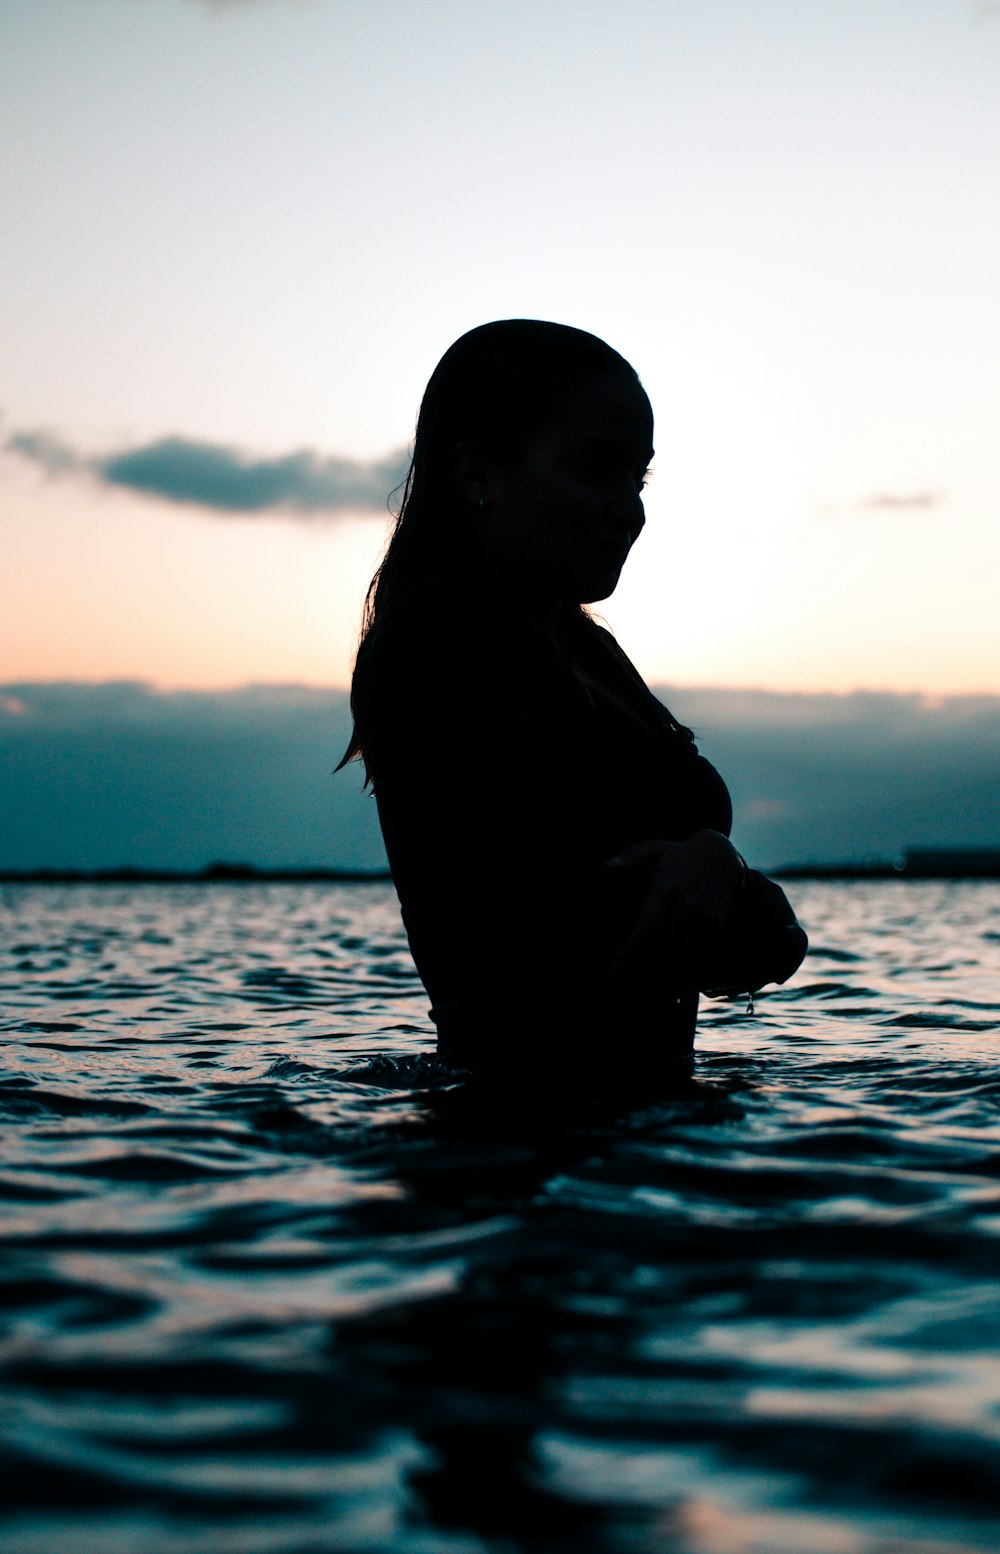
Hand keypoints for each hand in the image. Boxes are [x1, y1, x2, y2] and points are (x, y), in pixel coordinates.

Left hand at [606, 830, 744, 987]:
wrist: (719, 855)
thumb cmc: (676, 855)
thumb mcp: (652, 848)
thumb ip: (628, 857)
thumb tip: (606, 867)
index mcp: (664, 892)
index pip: (644, 934)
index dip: (628, 958)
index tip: (616, 971)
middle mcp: (686, 907)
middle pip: (661, 953)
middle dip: (643, 971)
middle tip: (629, 980)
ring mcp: (704, 918)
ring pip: (682, 959)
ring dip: (665, 974)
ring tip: (647, 981)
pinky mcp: (716, 925)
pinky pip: (700, 956)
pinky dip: (685, 968)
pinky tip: (671, 973)